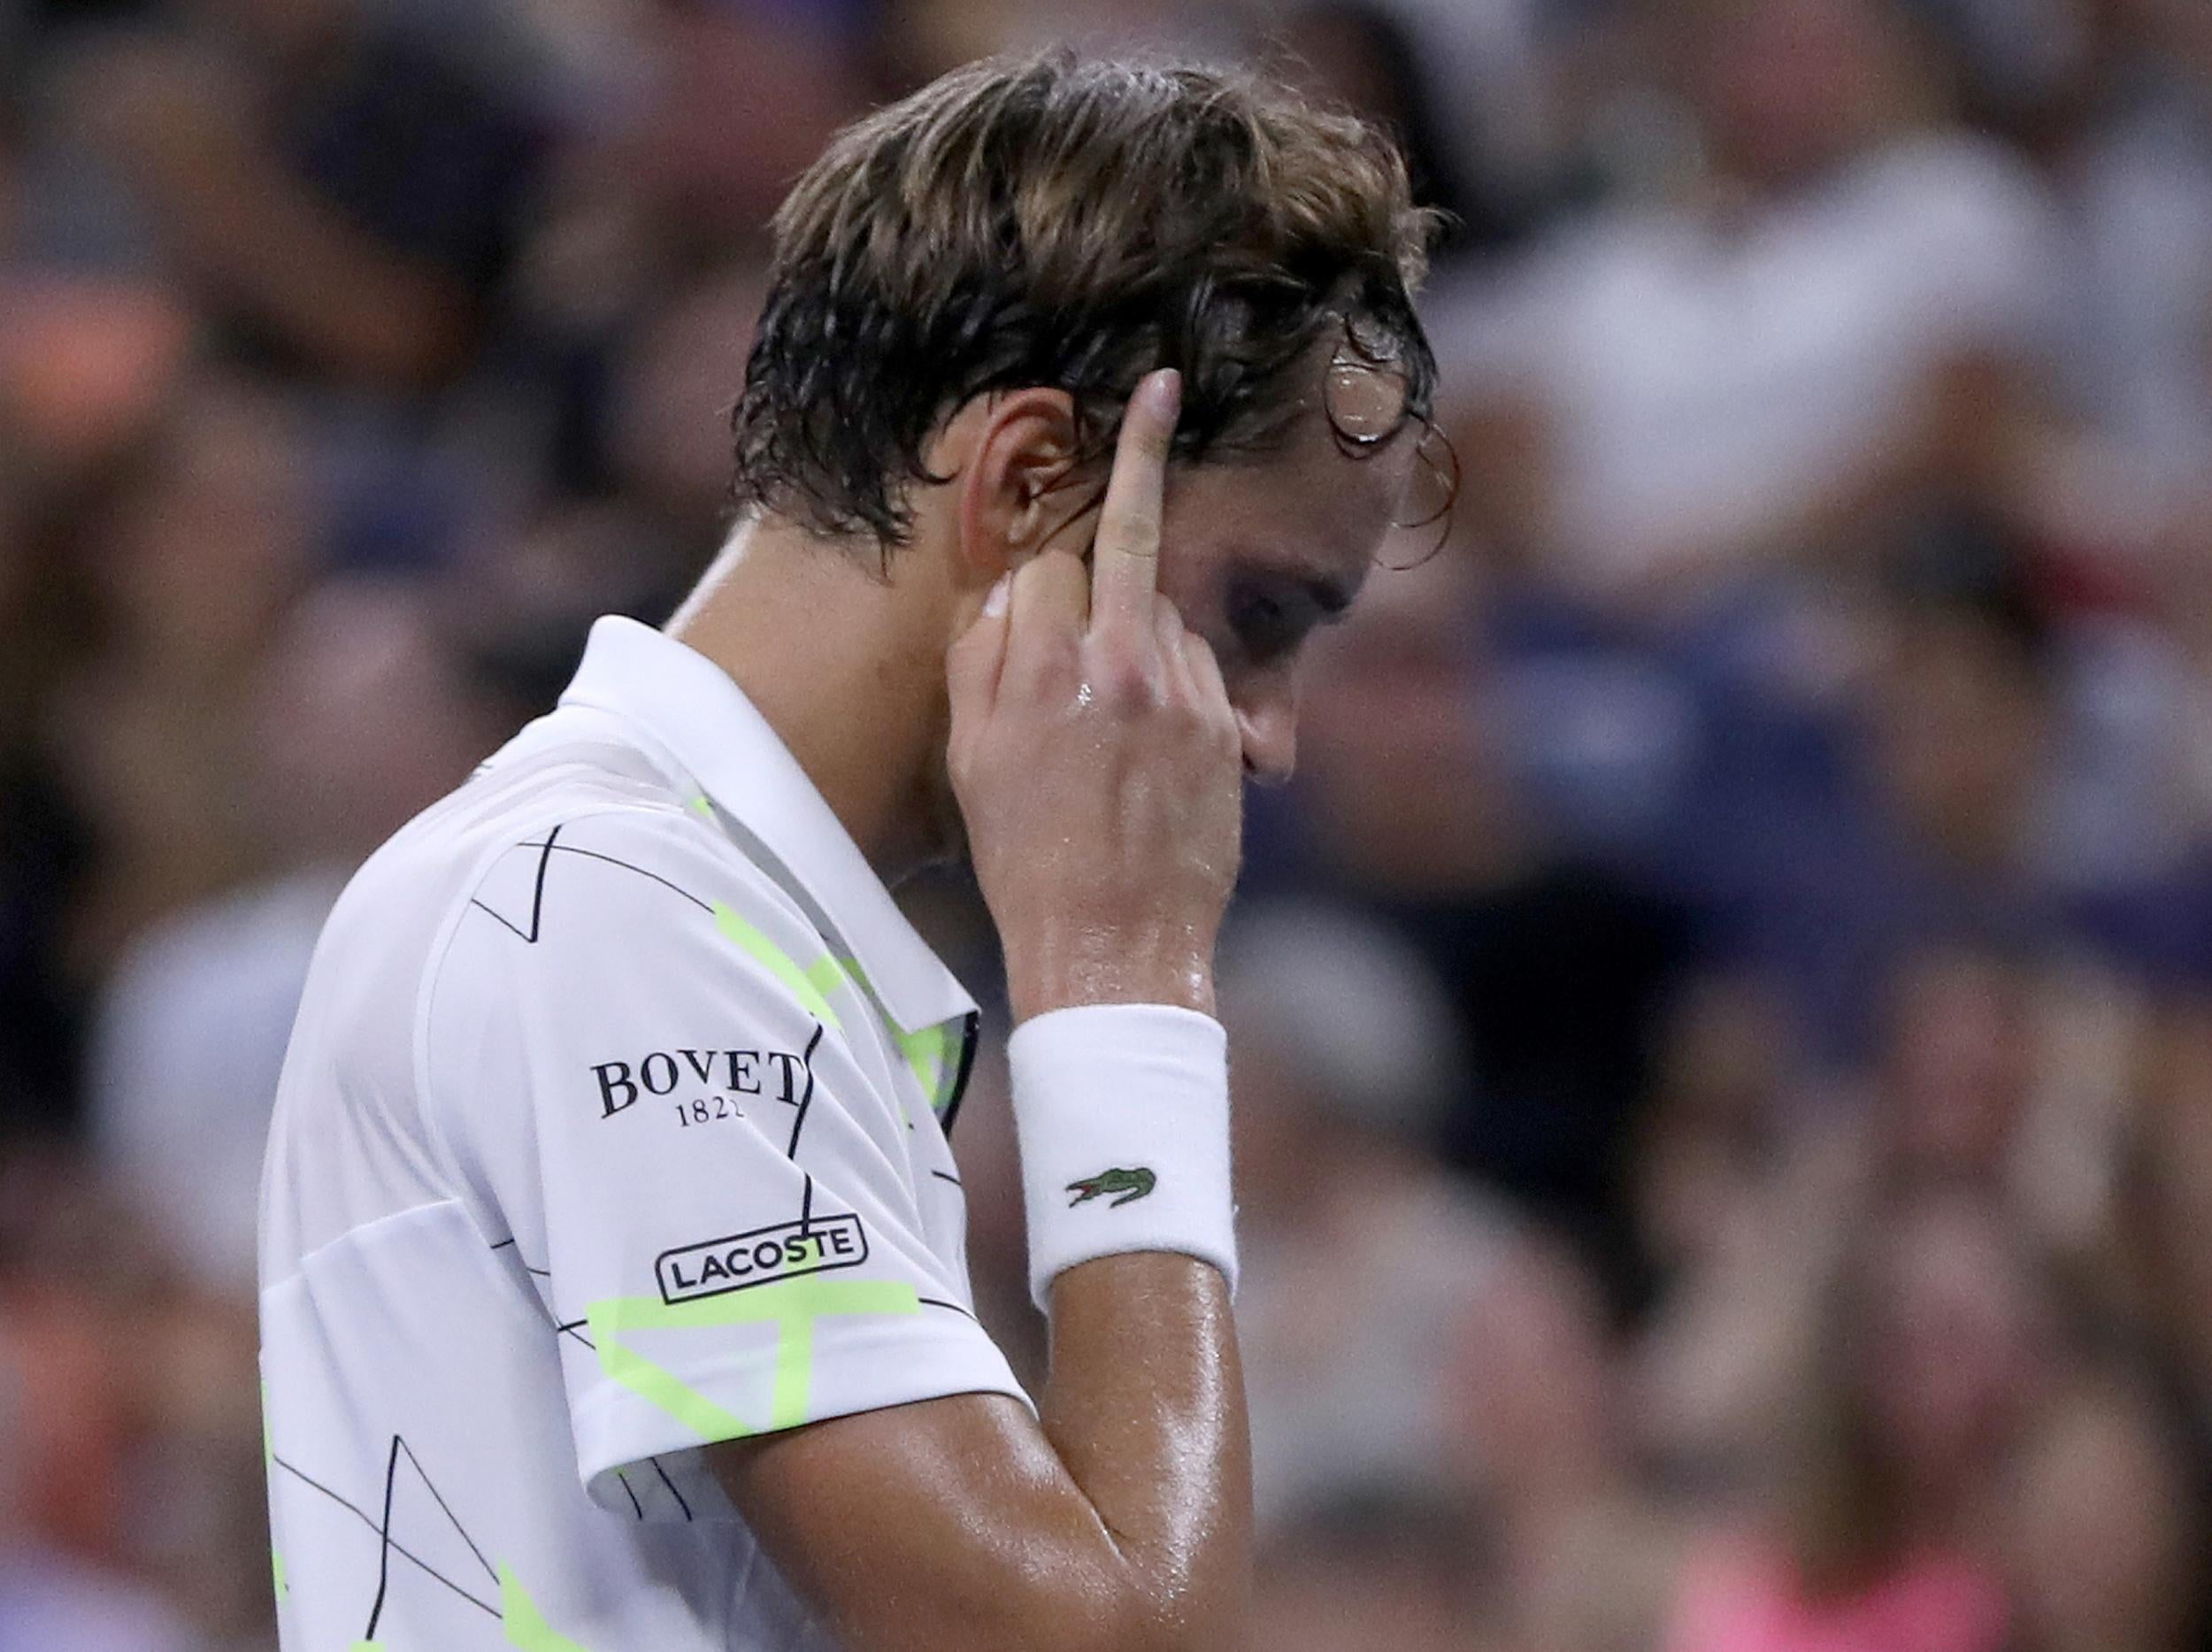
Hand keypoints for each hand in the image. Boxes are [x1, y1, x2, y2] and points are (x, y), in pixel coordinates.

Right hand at [947, 369, 1242, 1021]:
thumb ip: (983, 657)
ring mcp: (1185, 696)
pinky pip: (1200, 670)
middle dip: (1140, 467)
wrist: (1114, 947)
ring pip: (1164, 618)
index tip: (1119, 438)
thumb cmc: (1026, 859)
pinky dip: (1177, 679)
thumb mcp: (971, 759)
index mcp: (1043, 669)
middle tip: (1162, 384)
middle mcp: (1121, 666)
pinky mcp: (1227, 732)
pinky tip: (1151, 739)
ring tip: (1110, 715)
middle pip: (1126, 548)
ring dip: (1141, 631)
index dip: (1052, 543)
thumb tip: (1012, 585)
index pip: (1052, 556)